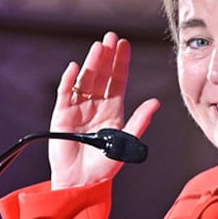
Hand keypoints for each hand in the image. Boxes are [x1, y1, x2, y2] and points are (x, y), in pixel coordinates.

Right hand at [49, 31, 160, 189]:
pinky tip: (75, 68)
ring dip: (91, 63)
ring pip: (85, 80)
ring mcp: (78, 108)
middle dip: (106, 56)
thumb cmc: (104, 166)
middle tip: (111, 37)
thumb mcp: (126, 142)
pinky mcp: (61, 115)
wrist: (81, 181)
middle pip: (102, 75)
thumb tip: (155, 102)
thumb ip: (139, 122)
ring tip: (98, 47)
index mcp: (113, 109)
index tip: (125, 44)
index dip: (121, 62)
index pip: (118, 80)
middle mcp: (96, 105)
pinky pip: (65, 93)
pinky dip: (69, 80)